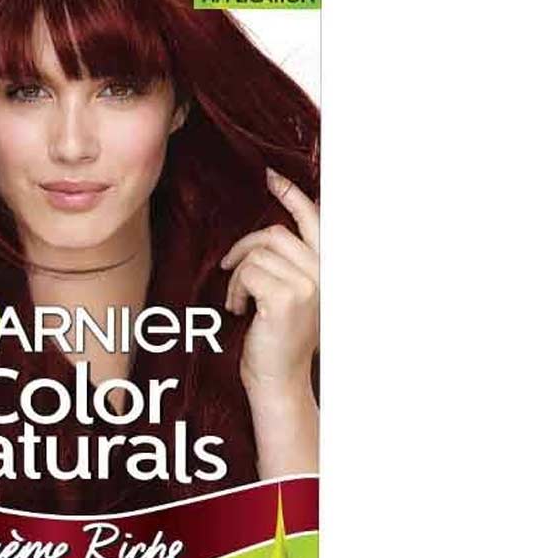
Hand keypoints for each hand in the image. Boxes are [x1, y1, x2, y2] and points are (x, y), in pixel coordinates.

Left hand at [221, 168, 318, 395]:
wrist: (278, 380)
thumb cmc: (278, 340)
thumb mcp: (292, 296)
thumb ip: (288, 264)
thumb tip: (265, 234)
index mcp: (328, 271)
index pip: (315, 221)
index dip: (293, 195)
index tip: (271, 177)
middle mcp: (325, 274)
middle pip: (274, 234)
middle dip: (244, 248)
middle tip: (229, 268)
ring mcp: (308, 285)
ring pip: (257, 254)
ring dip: (237, 276)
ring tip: (238, 301)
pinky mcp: (286, 297)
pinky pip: (248, 272)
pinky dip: (235, 289)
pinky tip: (238, 309)